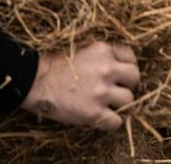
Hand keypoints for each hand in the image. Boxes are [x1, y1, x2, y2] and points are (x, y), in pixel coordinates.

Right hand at [21, 42, 139, 130]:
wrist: (35, 82)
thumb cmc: (53, 65)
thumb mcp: (80, 49)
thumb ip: (100, 55)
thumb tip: (116, 64)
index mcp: (102, 50)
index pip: (130, 56)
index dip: (126, 65)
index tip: (119, 71)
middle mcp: (106, 69)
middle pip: (135, 77)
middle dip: (127, 83)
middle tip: (115, 87)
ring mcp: (102, 92)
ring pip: (129, 99)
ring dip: (119, 103)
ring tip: (105, 103)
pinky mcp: (95, 113)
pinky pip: (116, 121)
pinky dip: (110, 121)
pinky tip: (100, 117)